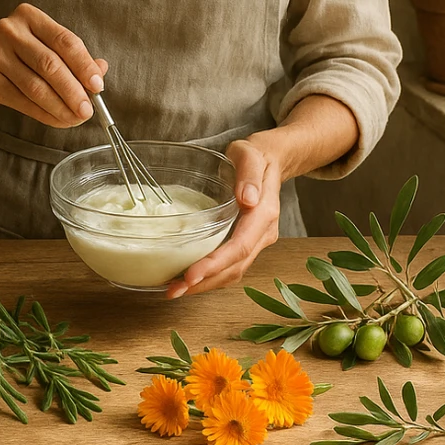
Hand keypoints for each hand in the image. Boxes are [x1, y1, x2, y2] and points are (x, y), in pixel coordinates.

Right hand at [0, 3, 107, 127]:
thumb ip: (73, 57)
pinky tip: (58, 120)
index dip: (84, 65)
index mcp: (30, 17)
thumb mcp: (45, 47)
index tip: (98, 85)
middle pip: (50, 64)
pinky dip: (44, 114)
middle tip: (87, 110)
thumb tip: (101, 71)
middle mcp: (10, 31)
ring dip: (60, 107)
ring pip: (36, 86)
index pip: (64, 40)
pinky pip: (22, 101)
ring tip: (75, 118)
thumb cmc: (19, 55)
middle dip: (73, 90)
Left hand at [165, 134, 281, 298]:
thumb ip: (249, 174)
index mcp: (264, 214)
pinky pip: (230, 265)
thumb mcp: (250, 154)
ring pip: (233, 272)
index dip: (215, 264)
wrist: (270, 160)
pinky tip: (188, 278)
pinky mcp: (247, 243)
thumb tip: (247, 199)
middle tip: (173, 291)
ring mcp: (257, 241)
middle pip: (235, 267)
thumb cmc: (255, 155)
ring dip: (205, 285)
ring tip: (174, 290)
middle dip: (204, 283)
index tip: (191, 275)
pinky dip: (210, 276)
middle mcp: (263, 233)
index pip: (240, 247)